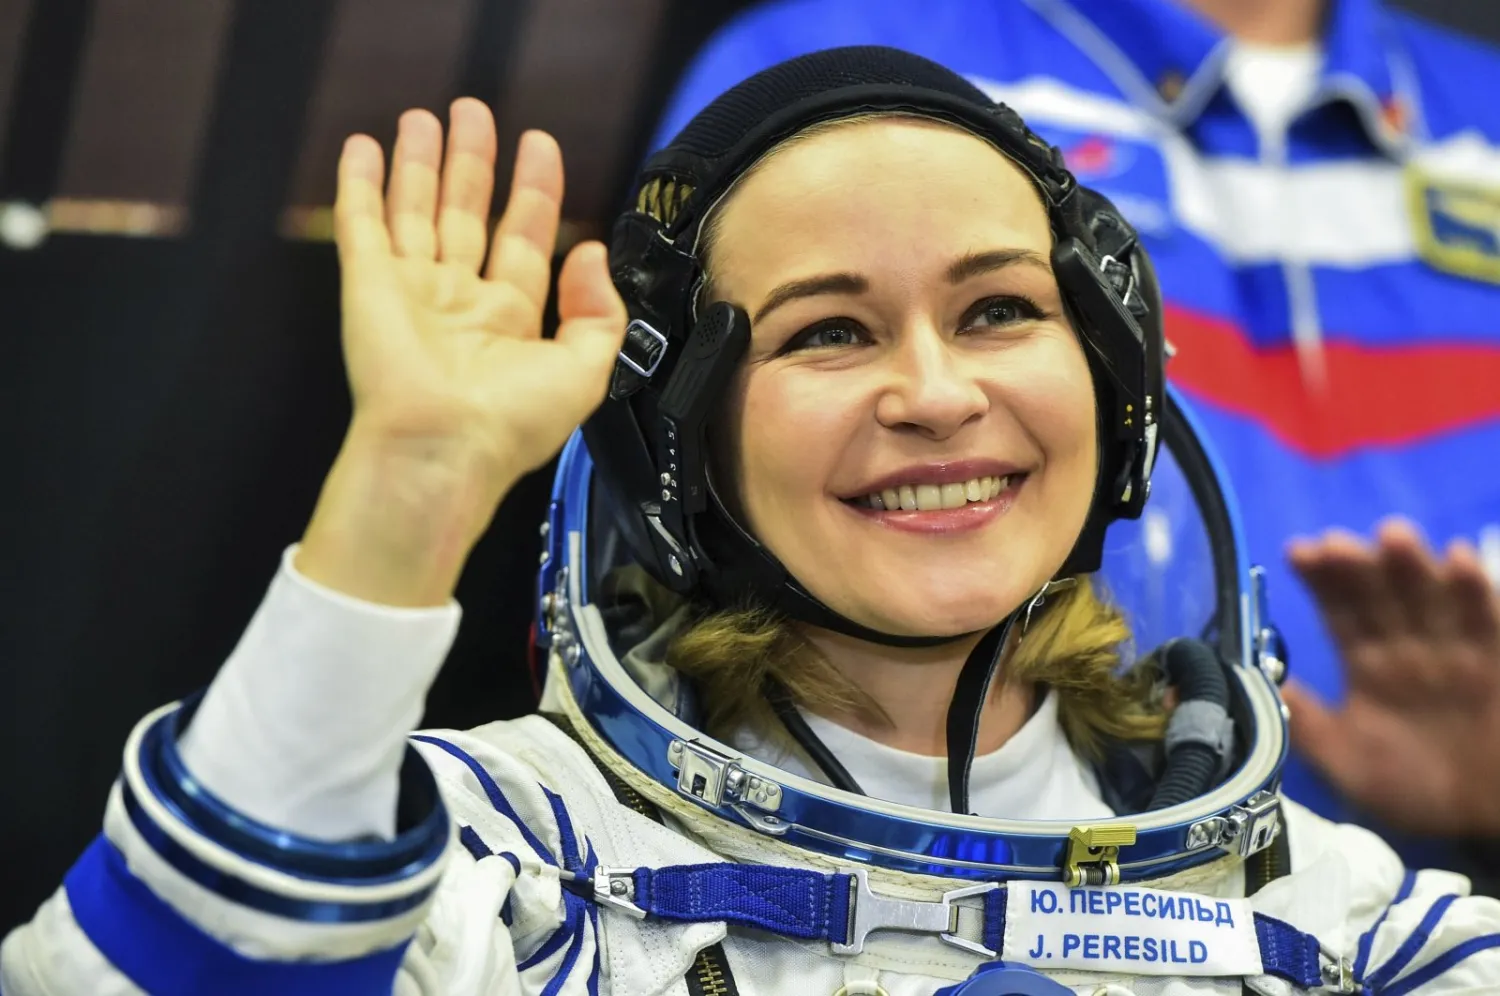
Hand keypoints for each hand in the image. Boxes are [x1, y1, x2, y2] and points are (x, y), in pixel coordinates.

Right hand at [298, 100, 625, 605]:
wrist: (444, 450)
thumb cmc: (510, 426)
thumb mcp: (586, 371)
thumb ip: (600, 311)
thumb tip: (594, 254)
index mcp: (510, 320)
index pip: (525, 237)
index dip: (534, 190)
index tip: (540, 146)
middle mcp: (459, 302)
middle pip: (468, 213)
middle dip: (473, 162)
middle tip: (475, 112)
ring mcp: (411, 291)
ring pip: (416, 210)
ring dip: (420, 163)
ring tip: (424, 117)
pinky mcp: (367, 286)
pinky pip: (361, 223)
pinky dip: (360, 184)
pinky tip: (363, 147)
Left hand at [1283, 518, 1499, 835]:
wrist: (1481, 820)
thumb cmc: (1412, 790)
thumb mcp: (1347, 764)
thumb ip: (1308, 725)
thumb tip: (1261, 682)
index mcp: (1366, 663)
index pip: (1338, 610)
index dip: (1320, 580)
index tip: (1299, 552)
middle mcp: (1405, 646)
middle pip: (1378, 594)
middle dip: (1358, 567)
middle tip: (1337, 544)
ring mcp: (1452, 649)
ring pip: (1428, 596)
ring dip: (1412, 566)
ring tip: (1392, 536)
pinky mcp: (1495, 658)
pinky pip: (1484, 619)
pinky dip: (1473, 590)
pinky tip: (1459, 559)